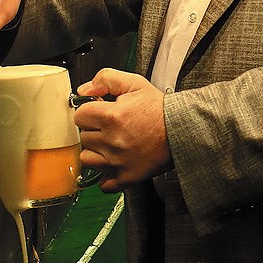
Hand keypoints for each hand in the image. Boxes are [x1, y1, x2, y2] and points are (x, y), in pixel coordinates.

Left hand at [74, 68, 170, 190]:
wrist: (183, 130)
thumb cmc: (161, 110)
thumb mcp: (135, 83)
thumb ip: (106, 79)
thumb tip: (83, 90)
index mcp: (112, 117)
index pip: (80, 116)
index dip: (89, 111)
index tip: (99, 112)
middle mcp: (112, 141)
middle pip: (84, 137)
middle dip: (94, 130)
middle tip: (110, 126)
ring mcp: (118, 162)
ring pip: (87, 159)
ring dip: (96, 151)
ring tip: (111, 144)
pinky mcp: (126, 177)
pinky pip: (103, 183)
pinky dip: (106, 175)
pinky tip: (114, 164)